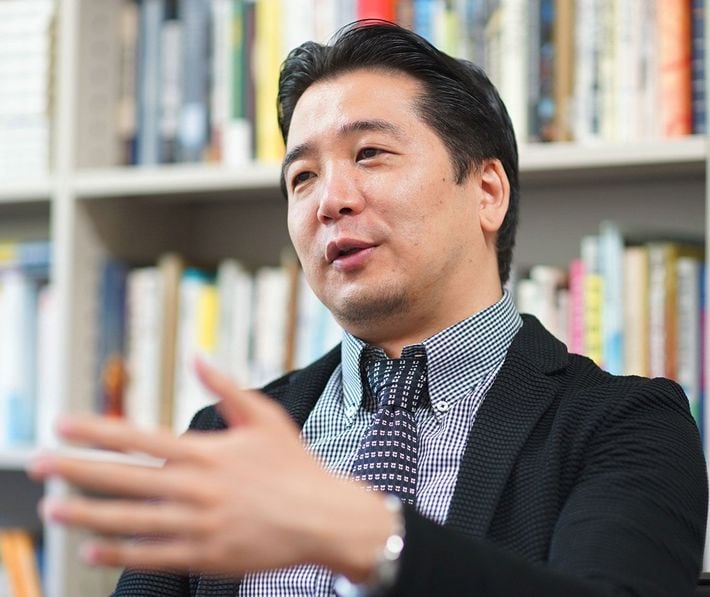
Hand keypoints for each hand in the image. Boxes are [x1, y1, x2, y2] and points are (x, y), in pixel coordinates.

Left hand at [28, 360, 392, 579]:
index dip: (96, 431)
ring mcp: (198, 524)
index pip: (138, 438)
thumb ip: (226, 387)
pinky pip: (153, 555)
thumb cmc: (294, 465)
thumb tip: (197, 357)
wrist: (323, 516)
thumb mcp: (264, 417)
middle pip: (123, 478)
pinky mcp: (206, 555)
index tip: (61, 425)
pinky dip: (119, 552)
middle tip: (37, 464)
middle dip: (75, 470)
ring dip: (87, 513)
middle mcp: (196, 487)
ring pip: (130, 519)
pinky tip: (93, 549)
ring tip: (53, 508)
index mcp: (206, 452)